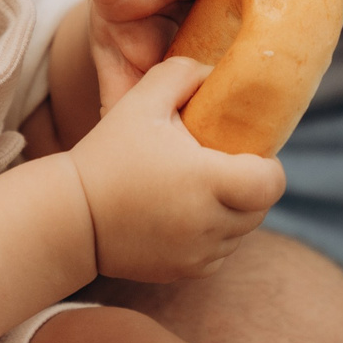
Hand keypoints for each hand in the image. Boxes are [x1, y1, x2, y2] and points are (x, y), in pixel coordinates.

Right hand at [68, 56, 283, 283]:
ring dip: (231, 212)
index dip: (268, 166)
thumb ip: (180, 75)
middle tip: (220, 166)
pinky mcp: (185, 271)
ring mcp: (198, 253)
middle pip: (259, 208)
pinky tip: (184, 215)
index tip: (245, 153)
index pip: (271, 182)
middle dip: (249, 186)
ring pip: (240, 232)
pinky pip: (218, 253)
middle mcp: (209, 223)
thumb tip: (212, 71)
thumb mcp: (140, 102)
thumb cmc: (106, 155)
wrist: (71, 216)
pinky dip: (211, 235)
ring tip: (198, 189)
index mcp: (207, 180)